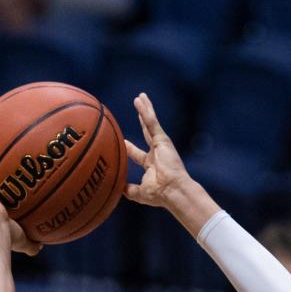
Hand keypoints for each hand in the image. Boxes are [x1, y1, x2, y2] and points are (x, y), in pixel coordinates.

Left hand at [124, 93, 191, 208]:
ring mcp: (160, 145)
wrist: (174, 191)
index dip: (130, 148)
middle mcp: (156, 153)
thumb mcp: (140, 193)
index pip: (138, 154)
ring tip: (140, 97)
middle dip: (142, 120)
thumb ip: (129, 189)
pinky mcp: (163, 140)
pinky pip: (152, 122)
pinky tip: (141, 100)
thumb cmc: (160, 195)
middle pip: (146, 132)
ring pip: (150, 123)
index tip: (123, 142)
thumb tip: (117, 189)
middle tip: (137, 110)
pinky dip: (146, 111)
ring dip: (145, 109)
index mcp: (151, 165)